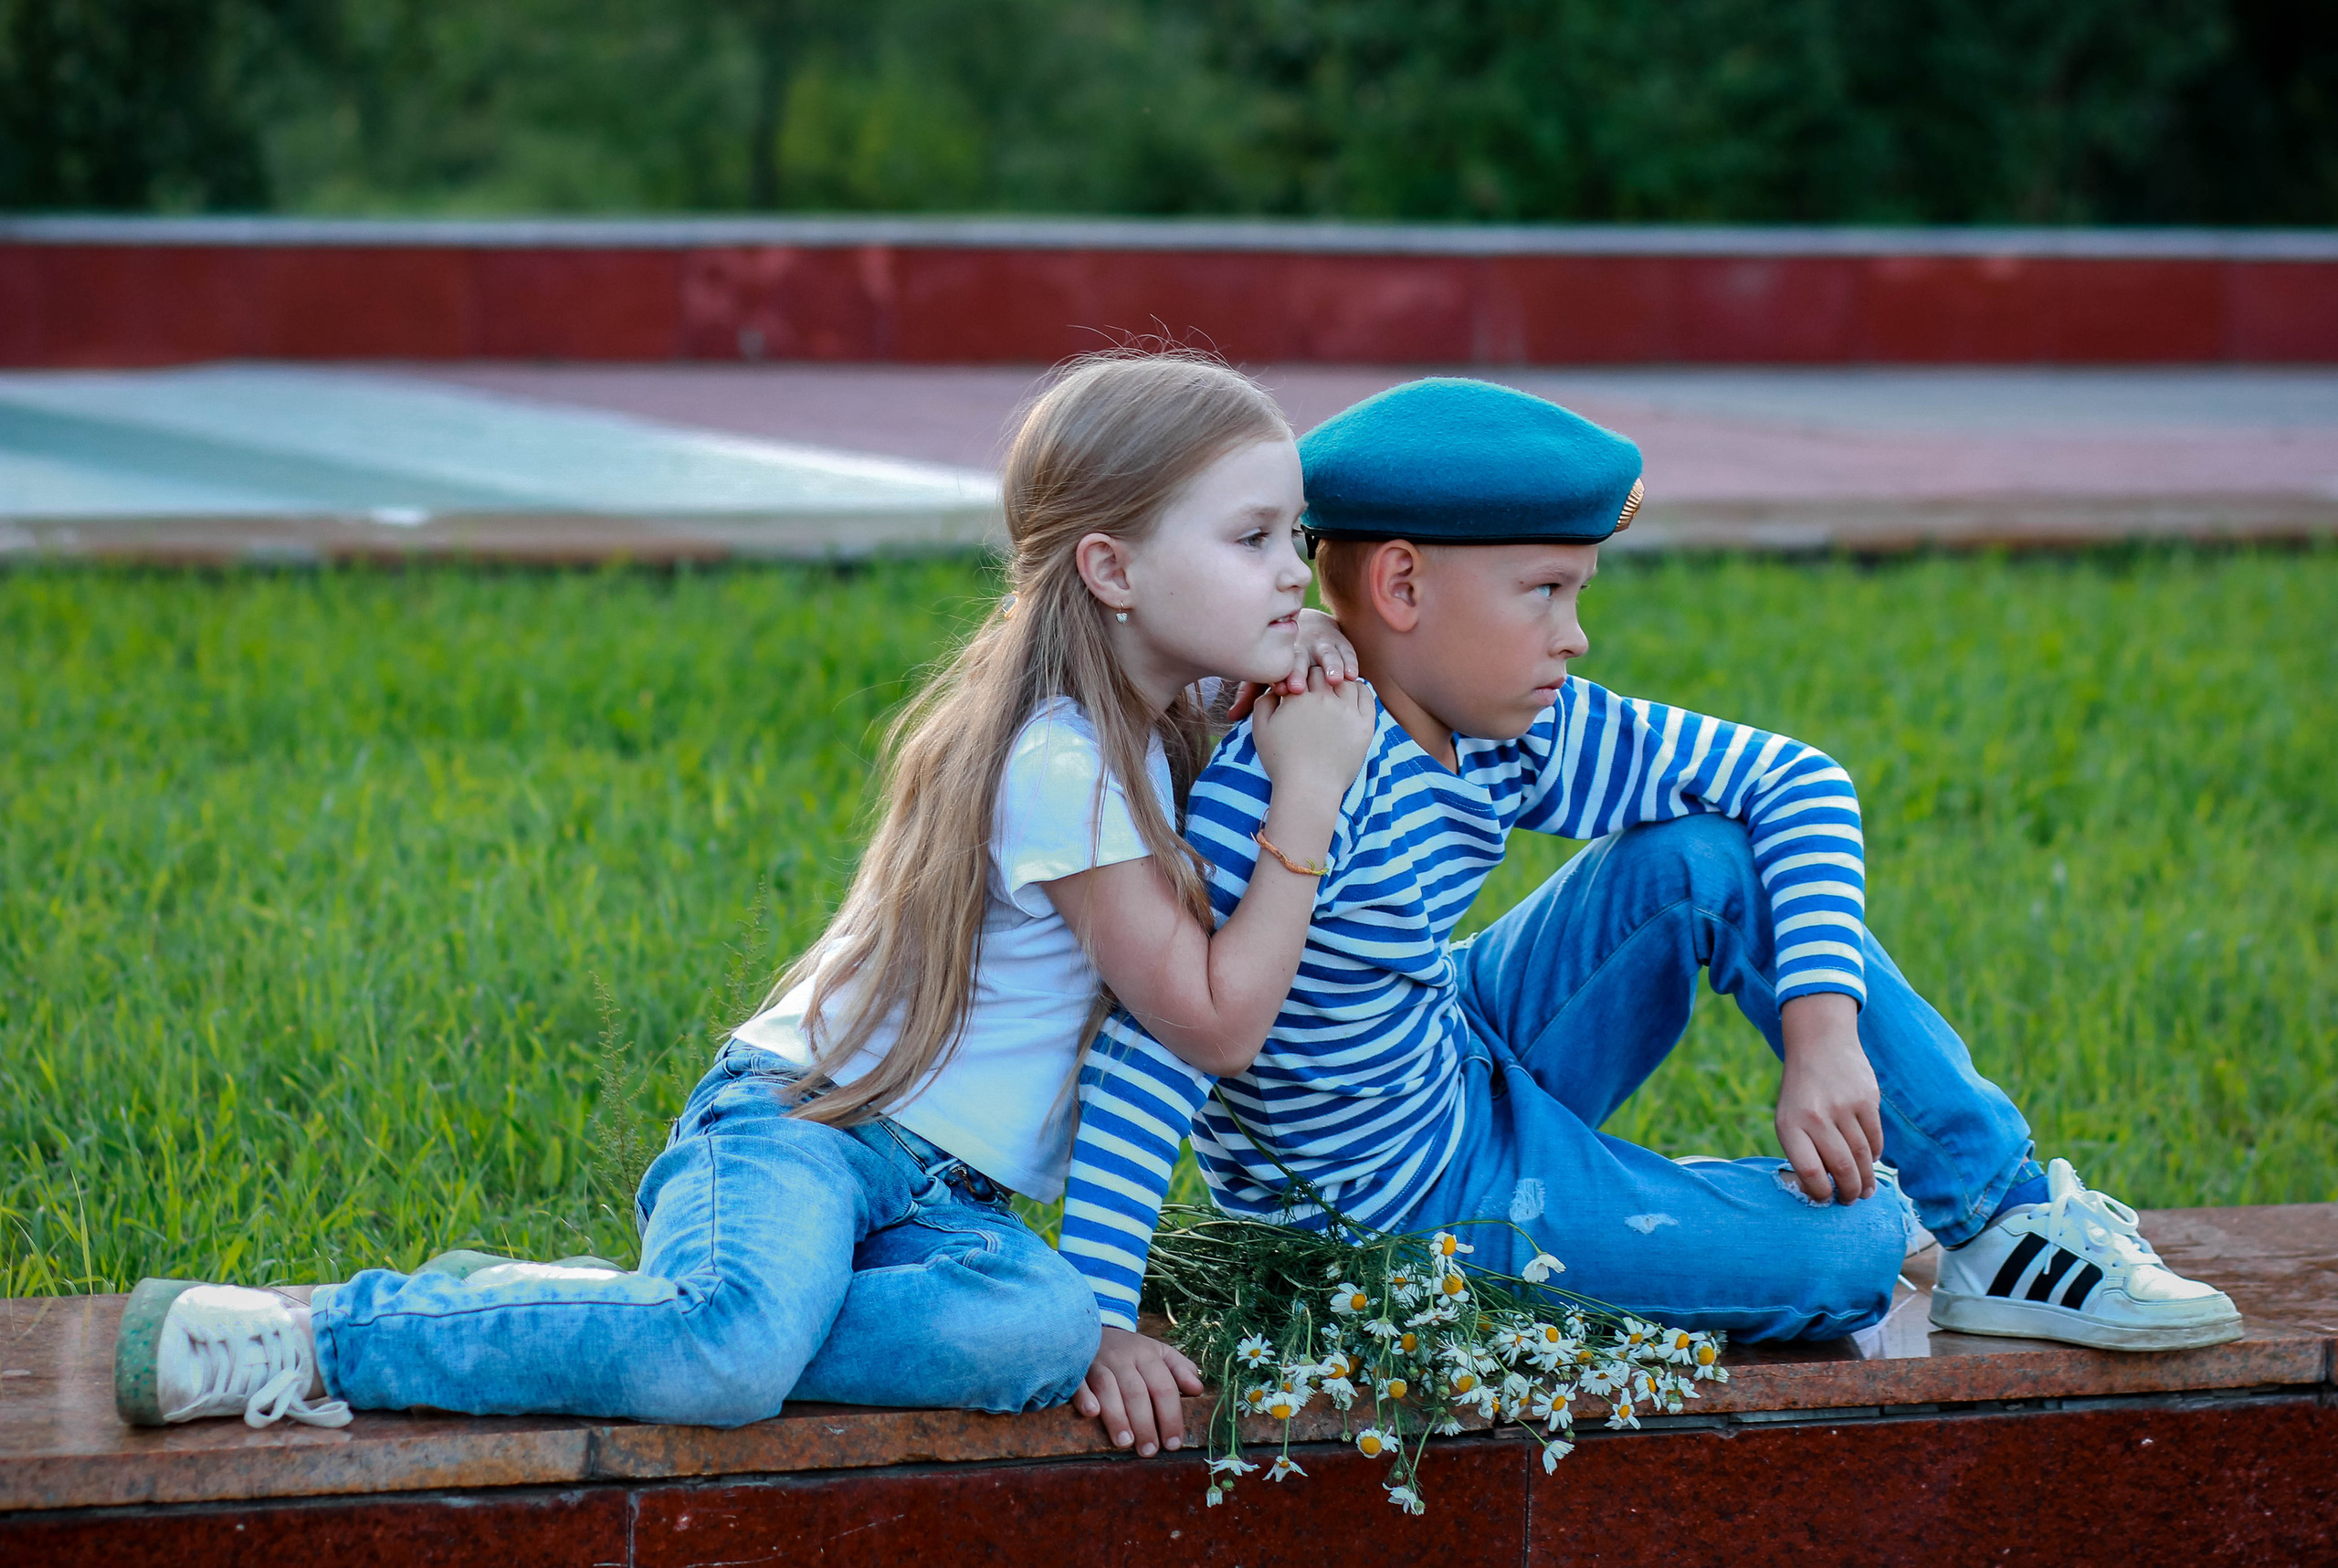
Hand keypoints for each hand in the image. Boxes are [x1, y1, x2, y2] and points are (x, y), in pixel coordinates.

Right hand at [1075, 1327, 1203, 1455]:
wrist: (1093, 1330)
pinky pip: (1078, 1381)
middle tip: (1149, 1451)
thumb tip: (1197, 1389)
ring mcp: (1097, 1361)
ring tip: (1125, 1442)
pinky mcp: (1075, 1367)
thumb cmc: (1130, 1351)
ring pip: (1108, 1388)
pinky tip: (1092, 1413)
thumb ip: (1180, 1369)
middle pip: (1136, 1392)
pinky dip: (1084, 1396)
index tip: (1173, 1443)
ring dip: (1117, 1416)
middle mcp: (1122, 1357)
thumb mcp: (1158, 1353)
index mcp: (1146, 1354)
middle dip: (1144, 1424)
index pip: (1163, 1387)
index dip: (1170, 1416)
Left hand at [1228, 608, 1358, 719]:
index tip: (1281, 691)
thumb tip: (1230, 716)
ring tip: (1334, 680)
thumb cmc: (1286, 660)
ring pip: (1327, 654)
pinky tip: (1352, 676)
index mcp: (1281, 656)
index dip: (1281, 677)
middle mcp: (1302, 647)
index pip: (1280, 665)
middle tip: (1299, 688)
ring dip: (1330, 666)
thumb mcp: (1269, 672)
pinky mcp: (1341, 642)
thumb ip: (1252, 694)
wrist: (1311, 625)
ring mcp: (1323, 643)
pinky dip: (1350, 662)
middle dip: (1300, 672)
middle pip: (1301, 659)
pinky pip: (1347, 651)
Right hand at [1248, 665, 1375, 799]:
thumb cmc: (1281, 761)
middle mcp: (1326, 699)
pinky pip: (1367, 697)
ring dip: (1340, 682)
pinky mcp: (1365, 725)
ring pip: (1347, 682)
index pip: (1304, 671)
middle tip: (1318, 687)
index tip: (1302, 687)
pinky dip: (1361, 690)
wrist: (1308, 788)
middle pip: (1325, 674)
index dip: (1302, 676)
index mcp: (1300, 697)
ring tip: (1335, 689)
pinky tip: (1354, 694)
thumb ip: (1263, 703)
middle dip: (1320, 678)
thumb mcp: (1260, 730)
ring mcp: (1348, 711)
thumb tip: (1274, 689)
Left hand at [1775, 992, 1880, 1204]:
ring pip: (1862, 1156)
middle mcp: (1816, 1116)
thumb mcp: (1788, 1117)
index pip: (1809, 1171)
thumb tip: (1822, 1190)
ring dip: (1866, 1179)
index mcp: (1790, 1124)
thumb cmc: (1801, 1092)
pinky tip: (1871, 1162)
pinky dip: (1875, 1155)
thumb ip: (1802, 1150)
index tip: (1826, 1200)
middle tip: (1852, 1200)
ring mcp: (1844, 1107)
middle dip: (1849, 1191)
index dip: (1821, 1193)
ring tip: (1865, 1191)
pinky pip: (1876, 1138)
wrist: (1820, 1044)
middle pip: (1841, 1167)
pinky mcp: (1867, 1099)